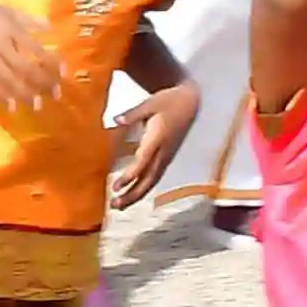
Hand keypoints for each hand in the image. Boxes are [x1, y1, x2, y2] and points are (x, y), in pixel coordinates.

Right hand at [0, 0, 67, 118]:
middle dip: (41, 83)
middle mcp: (0, 46)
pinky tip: (11, 106)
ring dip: (24, 94)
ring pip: (8, 80)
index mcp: (10, 29)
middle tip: (54, 94)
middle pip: (25, 68)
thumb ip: (28, 20)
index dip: (51, 62)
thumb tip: (50, 28)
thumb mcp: (6, 10)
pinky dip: (1, 96)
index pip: (36, 49)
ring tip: (36, 105)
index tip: (63, 73)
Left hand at [106, 85, 181, 208]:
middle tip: (114, 205)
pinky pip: (155, 177)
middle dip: (132, 193)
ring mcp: (167, 156)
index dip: (130, 175)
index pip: (143, 161)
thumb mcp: (151, 103)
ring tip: (119, 205)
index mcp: (158, 139)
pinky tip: (132, 195)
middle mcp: (163, 152)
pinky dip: (143, 188)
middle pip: (148, 178)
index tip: (116, 186)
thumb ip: (133, 114)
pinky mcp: (167, 157)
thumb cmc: (169, 101)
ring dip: (136, 195)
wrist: (191, 102)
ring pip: (152, 181)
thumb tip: (115, 120)